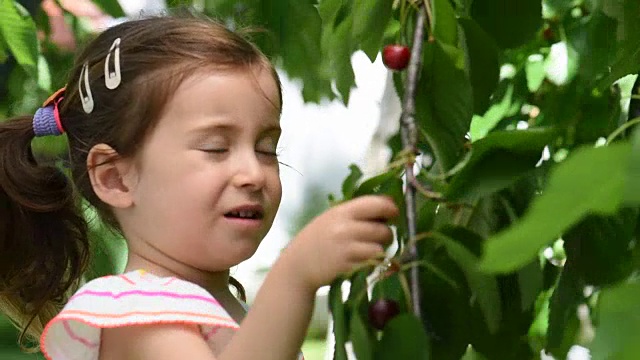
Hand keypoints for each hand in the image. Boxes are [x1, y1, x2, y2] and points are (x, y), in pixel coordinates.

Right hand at [279, 195, 398, 291]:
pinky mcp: (348, 265)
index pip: (376, 203)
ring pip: (380, 247)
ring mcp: (346, 247)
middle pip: (383, 228)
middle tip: (381, 237)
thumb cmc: (317, 240)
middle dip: (387, 233)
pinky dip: (373, 262)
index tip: (393, 213)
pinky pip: (372, 262)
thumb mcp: (332, 218)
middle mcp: (345, 226)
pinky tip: (364, 261)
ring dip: (381, 249)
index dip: (390, 208)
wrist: (297, 265)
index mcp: (342, 211)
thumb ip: (356, 213)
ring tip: (371, 250)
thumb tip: (388, 206)